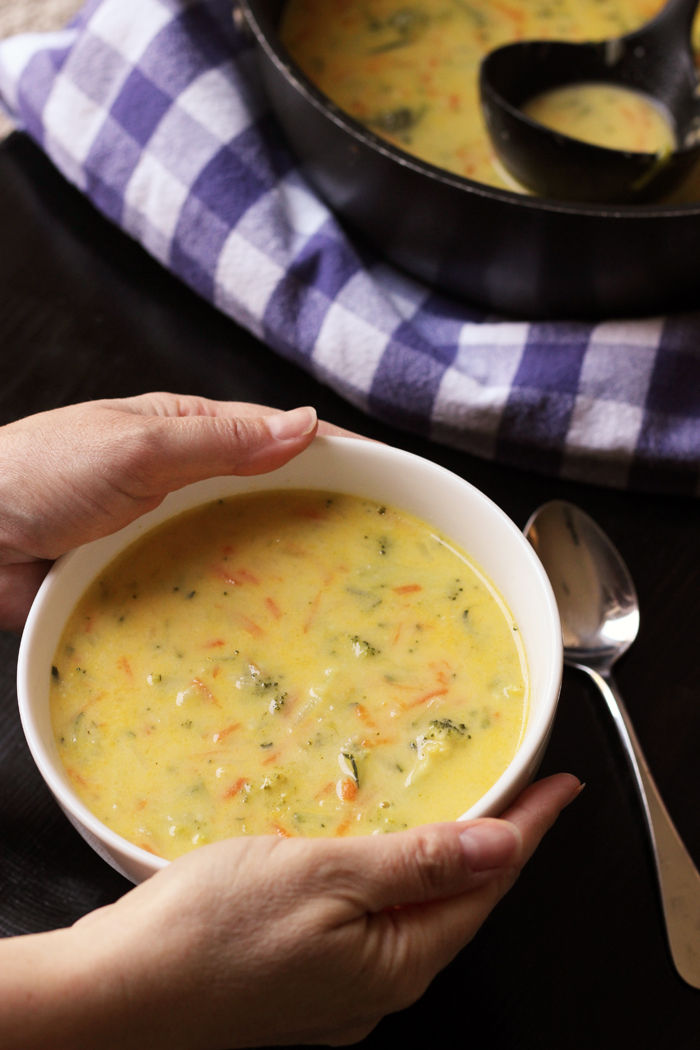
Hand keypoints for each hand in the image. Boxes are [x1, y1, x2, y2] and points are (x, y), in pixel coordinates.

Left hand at [0, 393, 359, 630]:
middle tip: (377, 543)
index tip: (391, 474)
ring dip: (283, 560)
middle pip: (270, 490)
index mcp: (187, 429)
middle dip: (322, 509)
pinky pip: (205, 585)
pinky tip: (265, 621)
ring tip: (337, 592)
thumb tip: (305, 426)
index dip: (338, 450)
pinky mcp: (146, 576)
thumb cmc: (38, 472)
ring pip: (243, 542)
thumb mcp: (137, 445)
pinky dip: (238, 598)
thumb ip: (221, 439)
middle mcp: (183, 477)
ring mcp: (166, 530)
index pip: (280, 432)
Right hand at [16, 773, 578, 1049]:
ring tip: (457, 808)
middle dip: (491, 845)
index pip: (486, 885)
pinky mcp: (301, 978)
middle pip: (456, 904)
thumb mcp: (325, 878)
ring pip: (411, 911)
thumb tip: (503, 846)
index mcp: (397, 964)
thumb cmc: (209, 934)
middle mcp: (377, 987)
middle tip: (516, 786)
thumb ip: (417, 864)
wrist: (114, 994)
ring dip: (438, 859)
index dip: (529, 830)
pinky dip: (387, 878)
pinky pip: (368, 921)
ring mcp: (337, 989)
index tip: (561, 787)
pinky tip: (376, 850)